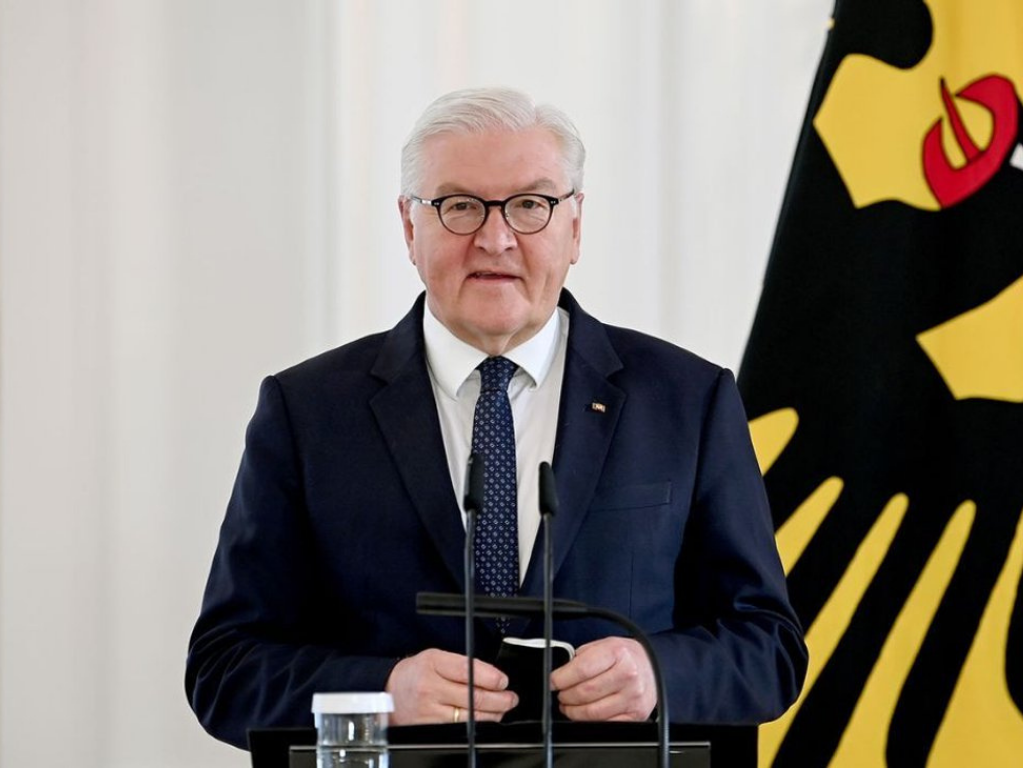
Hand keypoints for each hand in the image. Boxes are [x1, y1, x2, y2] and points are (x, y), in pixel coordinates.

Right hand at [385, 648, 518, 724]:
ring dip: (493, 714)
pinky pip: (460, 728)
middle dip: (499, 699)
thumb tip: (492, 675)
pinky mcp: (430, 728)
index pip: (467, 670)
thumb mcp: (435, 657)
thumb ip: (461, 664)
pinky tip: (485, 719)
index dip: (491, 677)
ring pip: (470, 716)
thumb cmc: (414, 673)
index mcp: (433, 664)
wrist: (388, 693)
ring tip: (502, 708)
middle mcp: (430, 688)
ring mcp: (429, 711)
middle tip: (510, 697)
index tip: (503, 681)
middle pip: (473, 697)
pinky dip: (477, 724)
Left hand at [550, 637, 655, 721]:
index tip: (553, 681)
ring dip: (574, 711)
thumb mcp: (604, 644)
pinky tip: (584, 713)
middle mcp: (628, 675)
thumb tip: (560, 673)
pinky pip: (605, 723)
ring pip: (593, 712)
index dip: (561, 678)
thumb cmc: (625, 655)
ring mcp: (633, 697)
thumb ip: (582, 657)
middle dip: (565, 695)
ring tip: (568, 705)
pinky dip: (589, 721)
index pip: (581, 670)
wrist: (654, 665)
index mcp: (617, 653)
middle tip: (560, 693)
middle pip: (585, 693)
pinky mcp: (636, 715)